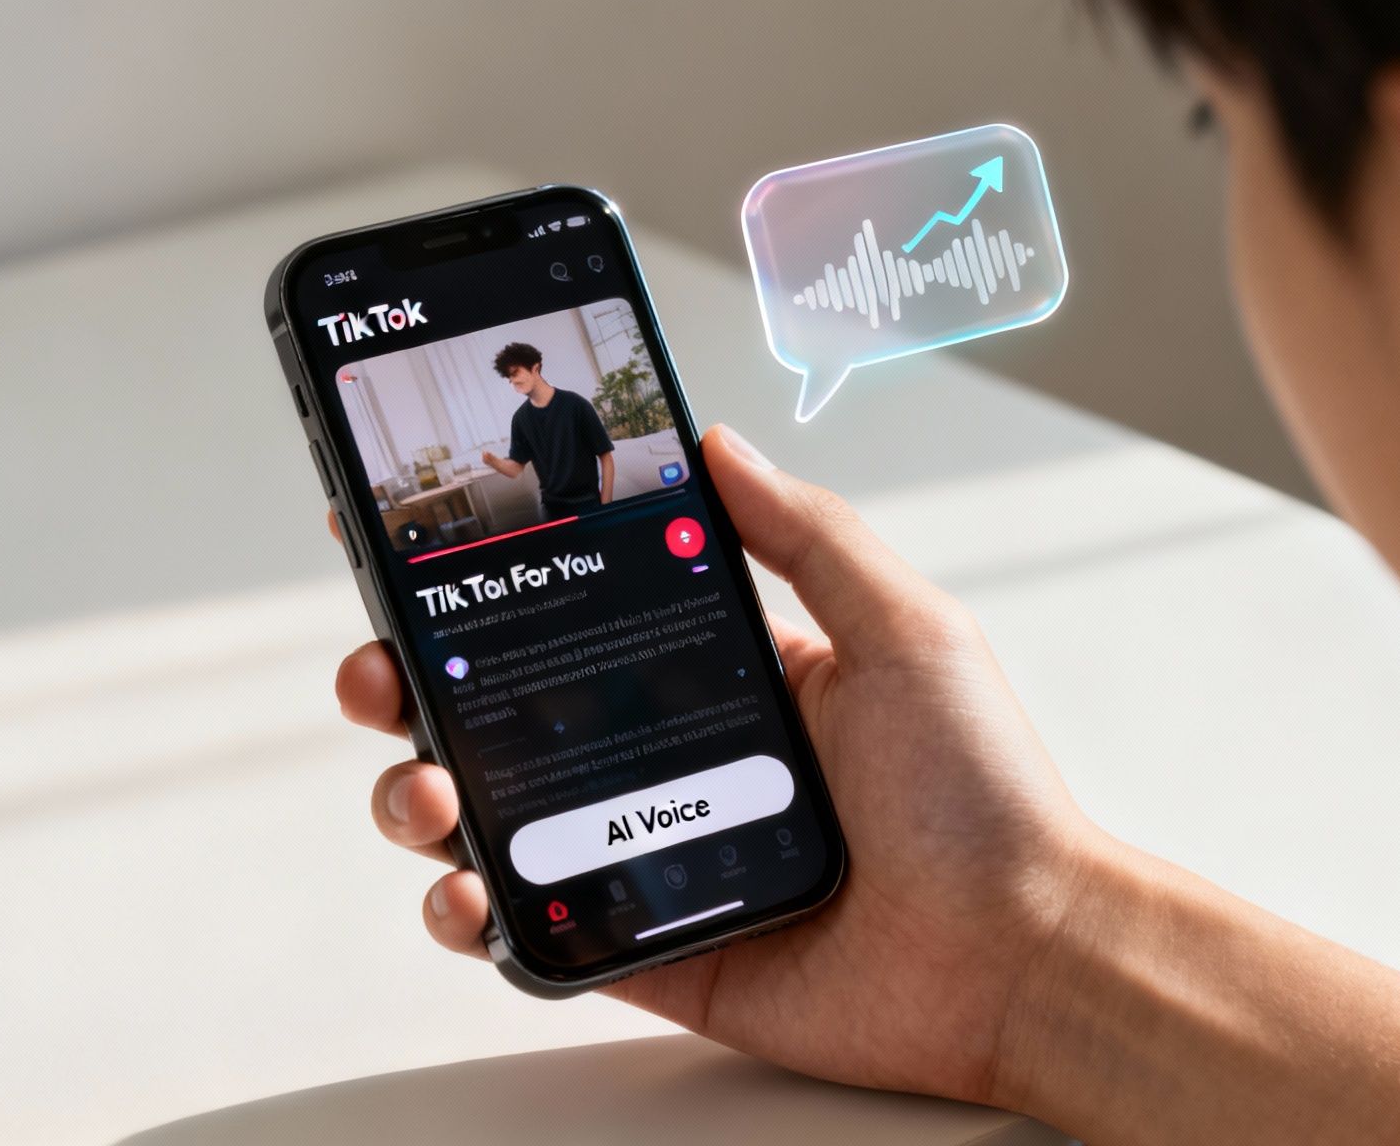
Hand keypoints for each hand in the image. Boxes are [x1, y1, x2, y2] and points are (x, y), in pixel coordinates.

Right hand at [335, 424, 1105, 1105]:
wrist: (1019, 958)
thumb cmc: (984, 798)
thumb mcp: (904, 630)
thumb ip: (806, 535)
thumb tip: (716, 442)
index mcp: (725, 676)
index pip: (577, 612)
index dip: (485, 581)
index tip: (406, 538)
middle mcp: (672, 759)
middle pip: (504, 713)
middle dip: (413, 685)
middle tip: (380, 670)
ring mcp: (650, 856)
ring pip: (492, 818)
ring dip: (421, 793)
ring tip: (419, 785)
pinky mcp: (645, 947)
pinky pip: (530, 929)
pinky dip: (469, 914)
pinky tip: (461, 888)